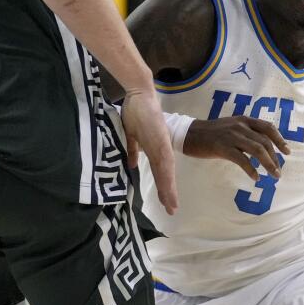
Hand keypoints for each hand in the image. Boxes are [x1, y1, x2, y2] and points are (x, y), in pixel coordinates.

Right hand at [122, 86, 177, 213]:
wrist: (139, 94)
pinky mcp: (159, 140)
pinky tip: (168, 188)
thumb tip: (132, 165)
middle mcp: (162, 149)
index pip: (161, 173)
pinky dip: (165, 176)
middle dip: (168, 194)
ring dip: (168, 189)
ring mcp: (161, 145)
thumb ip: (133, 150)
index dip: (163, 188)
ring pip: (166, 172)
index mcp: (156, 149)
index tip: (167, 203)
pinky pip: (163, 162)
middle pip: (166, 176)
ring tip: (171, 205)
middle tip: (172, 210)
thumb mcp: (132, 135)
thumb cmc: (135, 112)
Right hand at [183, 116, 290, 179]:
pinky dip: (251, 170)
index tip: (287, 152)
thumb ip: (246, 132)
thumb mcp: (232, 127)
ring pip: (257, 150)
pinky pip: (242, 160)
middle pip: (265, 142)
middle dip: (275, 157)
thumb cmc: (211, 133)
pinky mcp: (223, 147)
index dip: (280, 140)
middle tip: (278, 171)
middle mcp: (240, 126)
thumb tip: (262, 146)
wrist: (189, 134)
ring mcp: (232, 136)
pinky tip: (255, 178)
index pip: (268, 128)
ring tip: (274, 175)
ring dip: (268, 164)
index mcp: (244, 120)